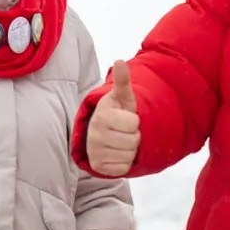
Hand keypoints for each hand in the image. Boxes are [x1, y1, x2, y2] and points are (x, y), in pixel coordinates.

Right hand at [85, 60, 140, 176]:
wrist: (101, 133)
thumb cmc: (116, 114)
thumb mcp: (121, 98)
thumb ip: (122, 81)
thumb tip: (119, 61)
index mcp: (101, 117)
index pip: (134, 124)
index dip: (134, 122)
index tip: (124, 119)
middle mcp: (95, 135)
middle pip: (133, 141)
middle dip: (133, 137)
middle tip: (123, 132)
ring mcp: (95, 152)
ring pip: (128, 155)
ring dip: (129, 150)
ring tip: (120, 142)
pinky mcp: (98, 167)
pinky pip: (122, 168)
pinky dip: (123, 162)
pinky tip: (116, 153)